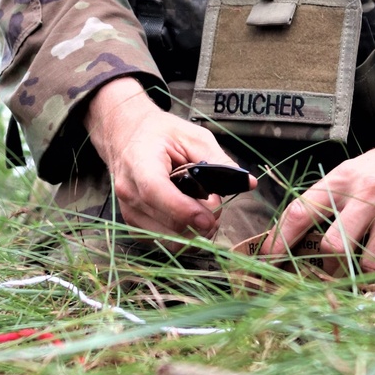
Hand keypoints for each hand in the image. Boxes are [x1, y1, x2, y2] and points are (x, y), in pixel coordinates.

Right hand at [84, 77, 254, 238]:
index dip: (184, 210)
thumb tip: (248, 183)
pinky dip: (180, 235)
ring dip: (192, 232)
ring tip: (206, 213)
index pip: (156, 193)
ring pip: (165, 238)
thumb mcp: (192, 136)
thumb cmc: (159, 133)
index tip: (210, 219)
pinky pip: (160, 240)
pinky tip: (190, 219)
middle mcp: (128, 190)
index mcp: (139, 162)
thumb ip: (218, 160)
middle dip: (198, 222)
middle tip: (216, 207)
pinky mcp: (132, 222)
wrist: (125, 135)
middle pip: (165, 221)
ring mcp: (127, 209)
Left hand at [261, 119, 374, 272]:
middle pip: (334, 248)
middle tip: (336, 277)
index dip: (280, 241)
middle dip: (331, 271)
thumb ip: (333, 200)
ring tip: (372, 275)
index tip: (269, 263)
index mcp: (345, 178)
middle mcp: (370, 192)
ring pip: (371, 264)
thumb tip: (300, 240)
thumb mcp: (358, 171)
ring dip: (369, 277)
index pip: (301, 212)